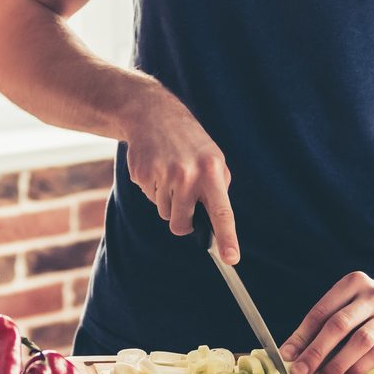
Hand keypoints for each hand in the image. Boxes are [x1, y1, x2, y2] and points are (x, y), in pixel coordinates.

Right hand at [124, 95, 238, 261]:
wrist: (153, 114)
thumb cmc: (189, 141)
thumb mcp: (213, 158)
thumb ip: (217, 188)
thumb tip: (216, 223)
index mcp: (211, 170)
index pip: (222, 211)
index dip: (227, 237)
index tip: (231, 258)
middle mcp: (187, 174)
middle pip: (182, 223)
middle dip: (182, 221)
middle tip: (182, 200)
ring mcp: (163, 174)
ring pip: (165, 212)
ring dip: (167, 200)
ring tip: (169, 173)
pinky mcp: (142, 174)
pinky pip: (149, 198)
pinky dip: (153, 188)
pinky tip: (156, 167)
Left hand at [280, 272, 373, 373]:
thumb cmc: (363, 312)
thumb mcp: (343, 307)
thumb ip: (318, 327)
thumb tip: (290, 354)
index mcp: (351, 283)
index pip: (321, 312)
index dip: (301, 336)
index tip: (287, 356)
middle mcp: (372, 296)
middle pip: (339, 324)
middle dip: (316, 351)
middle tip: (300, 371)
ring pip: (360, 340)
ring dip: (337, 363)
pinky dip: (358, 368)